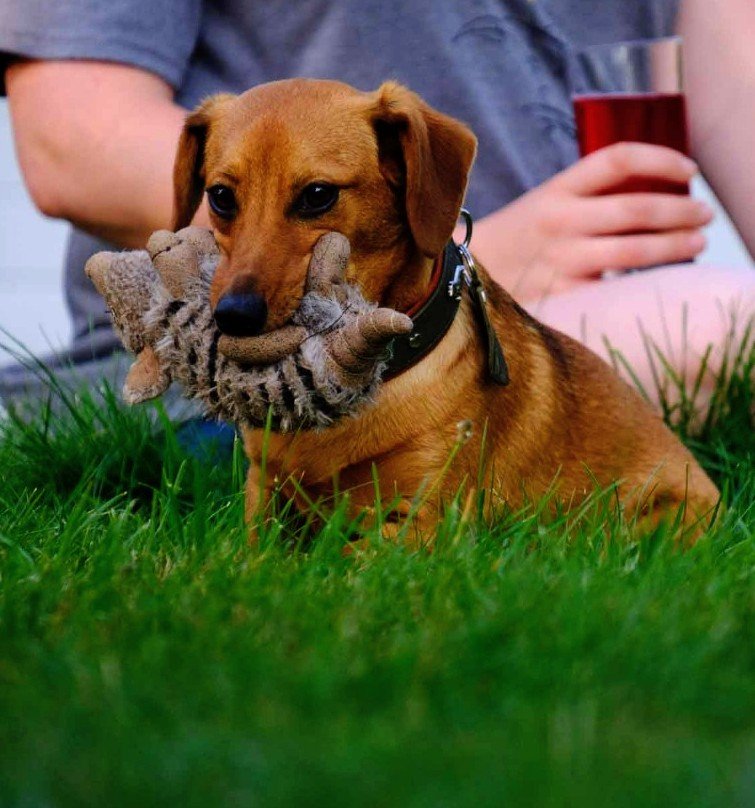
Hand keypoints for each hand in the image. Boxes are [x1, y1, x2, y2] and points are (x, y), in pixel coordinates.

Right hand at [471, 143, 713, 300]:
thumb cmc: (512, 243)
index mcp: (554, 191)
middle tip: (704, 216)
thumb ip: (585, 198)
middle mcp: (558, 222)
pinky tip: (661, 282)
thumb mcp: (540, 206)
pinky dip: (644, 285)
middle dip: (681, 212)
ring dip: (674, 248)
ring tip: (695, 244)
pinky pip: (615, 290)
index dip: (662, 160)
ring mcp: (560, 261)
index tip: (689, 171)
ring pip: (633, 252)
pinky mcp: (560, 297)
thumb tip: (651, 194)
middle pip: (636, 208)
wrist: (459, 279)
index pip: (618, 160)